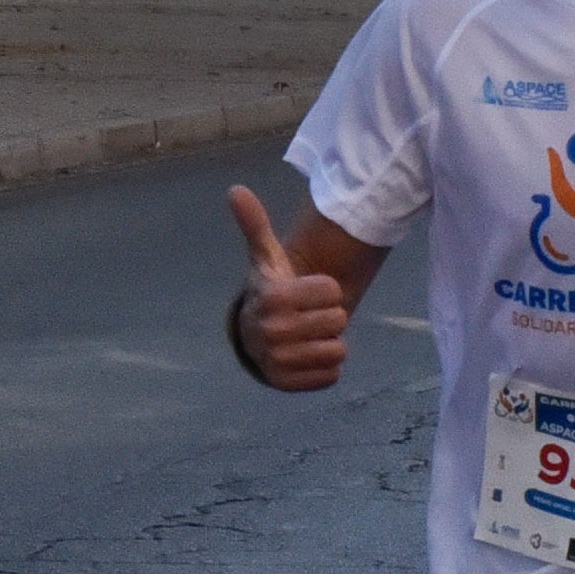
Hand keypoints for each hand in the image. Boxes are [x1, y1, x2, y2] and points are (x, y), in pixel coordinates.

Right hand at [227, 185, 349, 391]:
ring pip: (338, 349)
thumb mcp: (265, 258)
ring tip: (307, 335)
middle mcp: (272, 332)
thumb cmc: (271, 291)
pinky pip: (333, 375)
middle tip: (306, 316)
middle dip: (329, 317)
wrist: (255, 337)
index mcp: (272, 298)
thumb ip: (256, 225)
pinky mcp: (288, 385)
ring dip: (330, 342)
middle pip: (339, 320)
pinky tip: (307, 357)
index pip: (334, 292)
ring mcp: (279, 361)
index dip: (327, 291)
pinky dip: (327, 367)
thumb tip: (235, 189)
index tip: (307, 292)